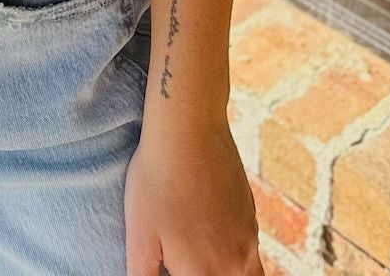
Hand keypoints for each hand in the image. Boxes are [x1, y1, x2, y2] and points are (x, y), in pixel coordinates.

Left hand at [125, 118, 261, 275]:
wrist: (188, 128)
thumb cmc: (157, 180)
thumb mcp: (138, 236)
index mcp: (202, 273)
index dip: (178, 274)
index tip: (169, 263)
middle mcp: (233, 264)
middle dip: (201, 271)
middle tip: (180, 257)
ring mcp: (248, 240)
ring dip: (225, 271)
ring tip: (199, 252)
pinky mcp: (251, 217)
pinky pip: (251, 255)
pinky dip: (237, 258)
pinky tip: (212, 235)